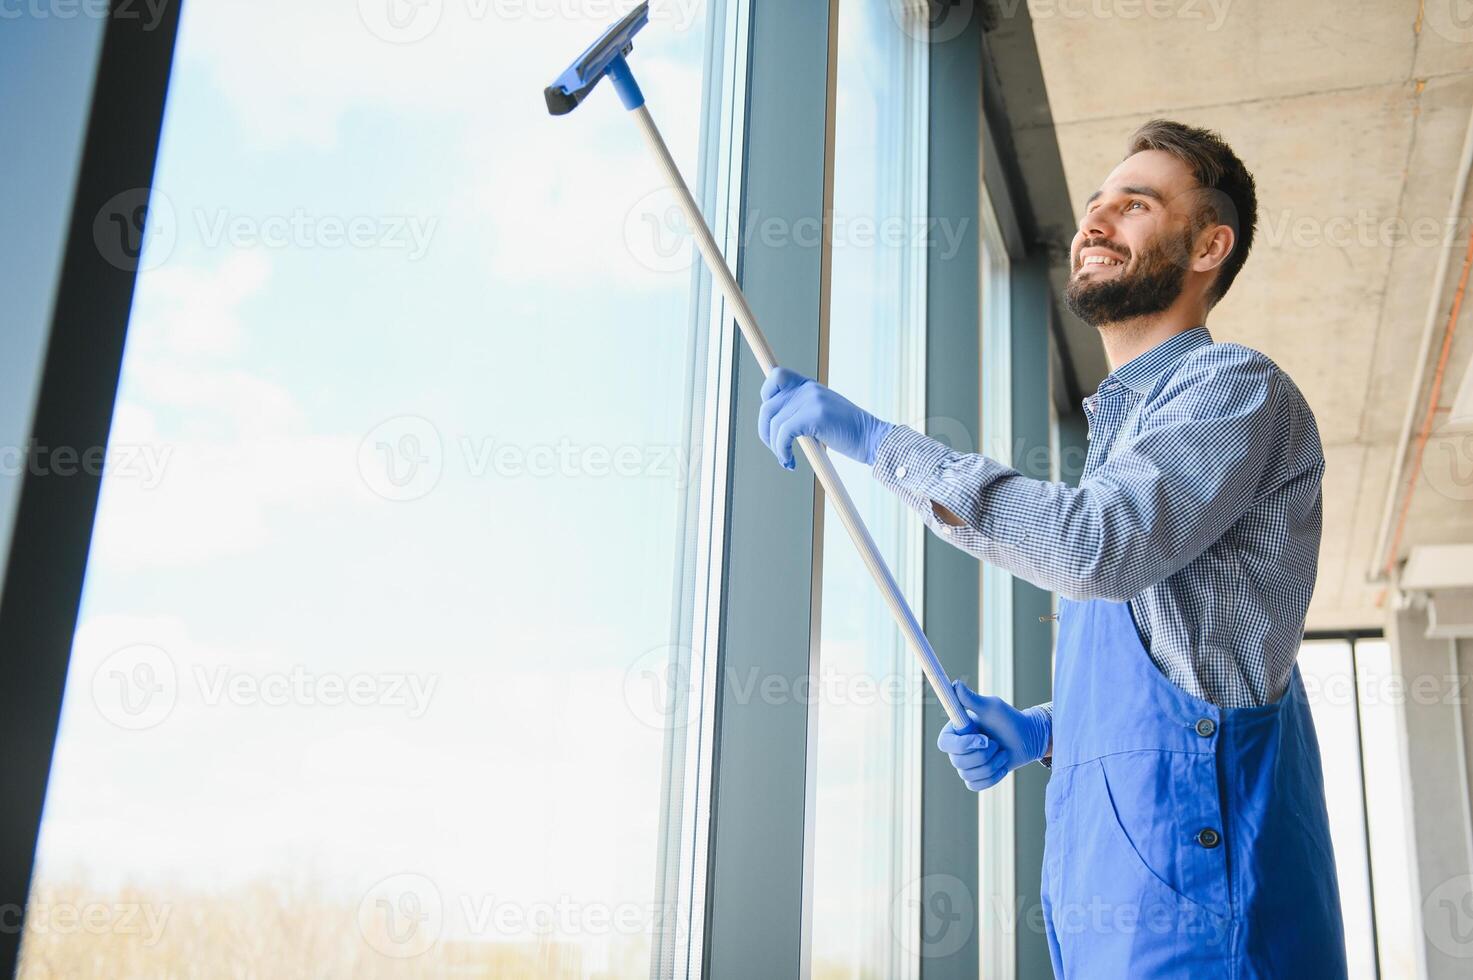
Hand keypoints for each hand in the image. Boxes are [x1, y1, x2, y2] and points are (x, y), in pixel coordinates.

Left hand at [757, 367, 892, 468]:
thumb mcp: (822, 413)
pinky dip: (782, 451)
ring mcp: (811, 400)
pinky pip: (784, 434)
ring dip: (775, 446)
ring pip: (774, 423)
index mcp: (809, 385)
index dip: (766, 397)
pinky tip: (790, 462)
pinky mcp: (814, 415)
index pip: (776, 376)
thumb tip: (774, 423)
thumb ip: (802, 410)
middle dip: (765, 432)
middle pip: (768, 406)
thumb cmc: (848, 432)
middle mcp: (808, 388)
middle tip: (777, 450)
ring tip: (786, 459)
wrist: (872, 439)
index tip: (772, 420)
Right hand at [936, 680, 1050, 791]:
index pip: (945, 744)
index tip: (983, 739)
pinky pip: (976, 785)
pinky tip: (1001, 765)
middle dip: (984, 755)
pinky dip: (993, 776)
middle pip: (958, 762)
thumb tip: (955, 684)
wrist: (1027, 738)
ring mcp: (966, 765)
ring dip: (992, 764)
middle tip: (996, 743)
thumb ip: (972, 699)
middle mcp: (957, 748)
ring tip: (1001, 752)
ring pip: (969, 774)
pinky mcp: (976, 778)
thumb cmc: (1009, 719)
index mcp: (956, 731)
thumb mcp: (992, 707)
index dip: (962, 745)